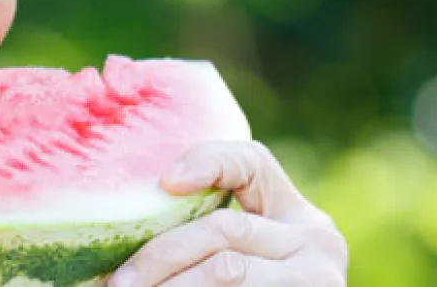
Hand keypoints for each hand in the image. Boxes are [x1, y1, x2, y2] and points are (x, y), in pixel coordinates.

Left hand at [110, 141, 347, 285]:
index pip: (254, 163)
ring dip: (171, 285)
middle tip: (120, 281)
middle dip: (163, 254)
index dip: (210, 161)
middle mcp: (317, 243)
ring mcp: (316, 280)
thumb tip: (121, 228)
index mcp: (299, 216)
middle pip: (226, 228)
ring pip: (225, 270)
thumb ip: (213, 236)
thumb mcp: (249, 256)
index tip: (166, 181)